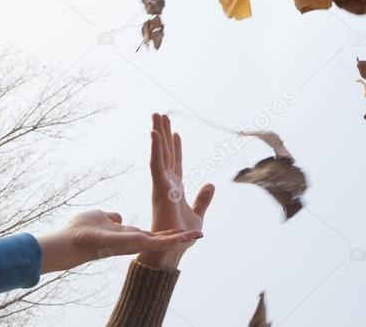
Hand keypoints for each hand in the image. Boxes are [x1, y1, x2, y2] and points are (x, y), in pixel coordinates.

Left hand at [37, 210, 199, 273]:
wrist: (68, 241)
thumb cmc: (79, 230)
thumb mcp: (102, 217)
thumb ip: (112, 217)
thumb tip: (116, 217)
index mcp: (128, 235)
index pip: (153, 235)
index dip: (169, 233)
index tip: (184, 230)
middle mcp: (133, 241)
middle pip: (162, 240)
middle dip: (180, 237)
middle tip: (199, 235)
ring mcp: (134, 244)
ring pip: (162, 243)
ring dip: (181, 240)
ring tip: (198, 236)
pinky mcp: (131, 243)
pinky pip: (155, 243)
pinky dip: (172, 240)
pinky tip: (183, 237)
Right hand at [138, 114, 214, 269]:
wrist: (171, 251)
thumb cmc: (181, 237)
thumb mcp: (198, 214)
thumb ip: (203, 199)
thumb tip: (211, 183)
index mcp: (175, 188)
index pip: (175, 162)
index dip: (175, 147)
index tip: (175, 132)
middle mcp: (167, 183)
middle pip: (165, 152)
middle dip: (163, 133)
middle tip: (160, 114)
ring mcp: (162, 184)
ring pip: (159, 153)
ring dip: (157, 133)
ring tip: (156, 115)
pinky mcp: (159, 188)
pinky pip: (156, 164)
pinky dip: (155, 148)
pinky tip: (154, 133)